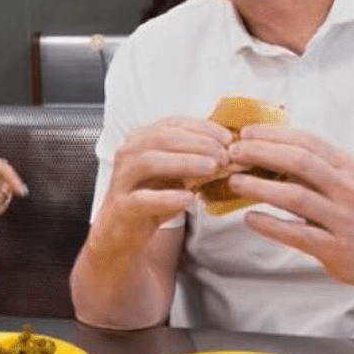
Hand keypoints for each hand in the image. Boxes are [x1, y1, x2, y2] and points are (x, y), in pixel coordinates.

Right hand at [99, 116, 230, 238]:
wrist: (123, 229)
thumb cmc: (153, 196)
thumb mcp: (177, 174)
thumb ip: (197, 160)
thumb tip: (232, 151)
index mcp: (142, 139)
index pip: (173, 124)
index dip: (202, 128)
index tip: (228, 138)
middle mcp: (128, 153)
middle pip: (161, 137)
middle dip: (197, 143)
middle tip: (224, 154)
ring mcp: (122, 178)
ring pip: (149, 162)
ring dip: (183, 162)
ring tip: (211, 168)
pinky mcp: (122, 205)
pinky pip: (142, 198)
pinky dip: (167, 197)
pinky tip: (189, 199)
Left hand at [227, 123, 353, 293]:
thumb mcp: (347, 182)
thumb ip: (315, 168)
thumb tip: (265, 150)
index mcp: (349, 167)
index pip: (307, 141)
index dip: (273, 134)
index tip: (245, 133)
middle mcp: (349, 189)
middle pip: (299, 162)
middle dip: (261, 153)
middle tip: (233, 153)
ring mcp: (343, 219)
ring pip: (296, 196)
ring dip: (259, 187)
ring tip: (234, 182)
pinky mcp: (336, 249)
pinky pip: (297, 233)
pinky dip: (270, 225)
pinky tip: (250, 218)